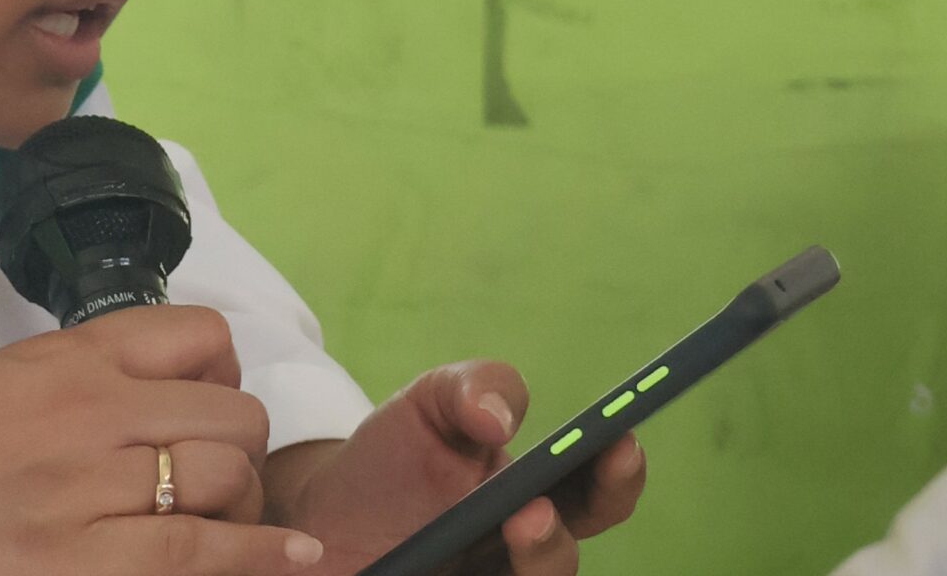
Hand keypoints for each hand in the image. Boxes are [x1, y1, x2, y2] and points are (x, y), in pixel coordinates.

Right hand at [0, 304, 326, 575]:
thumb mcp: (3, 384)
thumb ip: (84, 382)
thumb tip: (169, 405)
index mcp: (67, 359)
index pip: (198, 337)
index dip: (221, 377)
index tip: (208, 408)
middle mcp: (91, 412)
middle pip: (233, 415)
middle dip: (240, 451)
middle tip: (214, 481)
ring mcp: (91, 491)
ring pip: (228, 478)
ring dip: (243, 507)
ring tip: (227, 525)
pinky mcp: (86, 564)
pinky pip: (204, 553)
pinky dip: (261, 556)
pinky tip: (296, 559)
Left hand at [267, 361, 645, 575]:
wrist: (324, 514)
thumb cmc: (395, 458)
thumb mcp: (429, 402)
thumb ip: (471, 389)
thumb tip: (499, 420)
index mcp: (534, 499)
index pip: (594, 494)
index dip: (618, 472)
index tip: (621, 442)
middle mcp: (520, 556)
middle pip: (563, 564)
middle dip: (557, 541)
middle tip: (534, 509)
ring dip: (529, 565)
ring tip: (507, 527)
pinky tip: (434, 569)